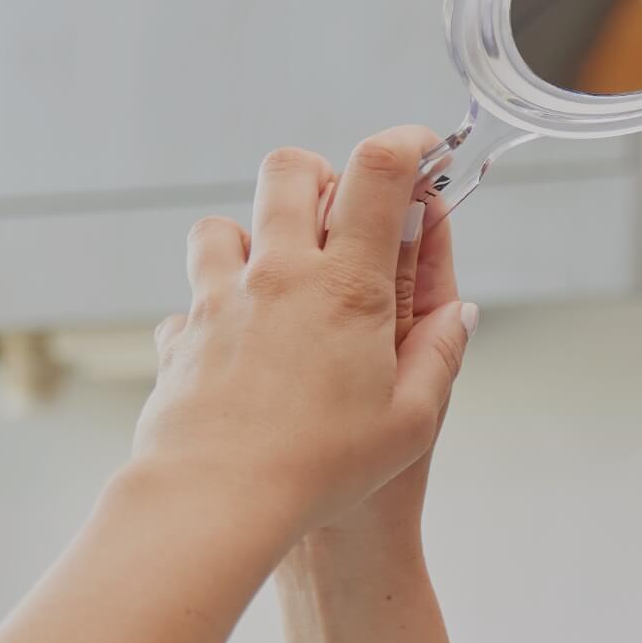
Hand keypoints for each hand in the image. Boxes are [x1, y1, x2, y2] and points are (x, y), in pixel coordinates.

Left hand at [135, 132, 476, 540]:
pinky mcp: (181, 332)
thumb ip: (439, 357)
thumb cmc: (322, 467)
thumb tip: (460, 316)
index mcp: (348, 287)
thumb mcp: (411, 422)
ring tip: (278, 279)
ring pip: (224, 222)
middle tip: (340, 213)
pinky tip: (237, 348)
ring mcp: (220, 297)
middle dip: (320, 172)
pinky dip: (216, 307)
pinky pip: (193, 296)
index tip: (422, 149)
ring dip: (253, 235)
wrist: (217, 497)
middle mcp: (279, 275)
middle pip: (289, 169)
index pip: (377, 173)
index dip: (406, 144)